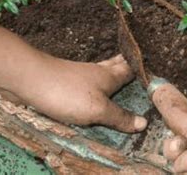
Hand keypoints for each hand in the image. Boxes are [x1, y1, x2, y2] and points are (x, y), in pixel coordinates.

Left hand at [0, 26, 146, 132]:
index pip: (132, 70)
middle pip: (119, 65)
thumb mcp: (98, 110)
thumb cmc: (68, 93)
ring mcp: (83, 73)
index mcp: (111, 77)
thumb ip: (120, 117)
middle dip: (129, 64)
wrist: (31, 79)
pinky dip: (99, 78)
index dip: (144, 69)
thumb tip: (144, 123)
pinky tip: (95, 84)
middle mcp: (99, 72)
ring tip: (122, 72)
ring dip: (114, 69)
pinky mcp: (69, 78)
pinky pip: (91, 76)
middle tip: (139, 65)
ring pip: (104, 69)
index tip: (156, 70)